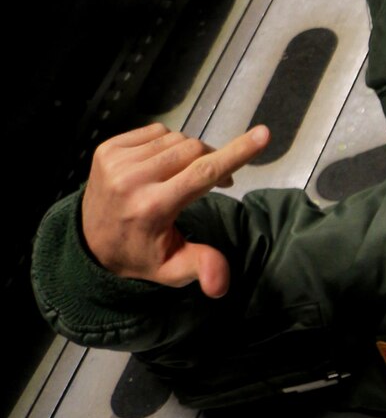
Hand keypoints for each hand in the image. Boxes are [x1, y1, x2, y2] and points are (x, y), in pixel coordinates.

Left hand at [81, 123, 270, 295]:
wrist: (90, 242)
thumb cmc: (140, 254)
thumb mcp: (171, 269)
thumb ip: (200, 266)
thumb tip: (220, 285)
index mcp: (152, 207)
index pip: (203, 173)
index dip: (236, 153)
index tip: (263, 134)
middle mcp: (132, 180)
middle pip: (193, 150)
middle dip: (210, 160)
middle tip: (213, 182)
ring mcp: (116, 161)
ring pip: (175, 139)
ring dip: (187, 153)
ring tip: (179, 176)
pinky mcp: (106, 149)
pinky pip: (155, 132)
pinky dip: (166, 144)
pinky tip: (158, 166)